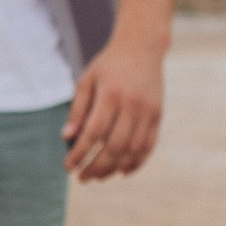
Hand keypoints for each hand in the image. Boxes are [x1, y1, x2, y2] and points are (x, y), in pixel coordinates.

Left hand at [65, 32, 165, 181]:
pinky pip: (149, 145)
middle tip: (82, 178)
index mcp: (111, 95)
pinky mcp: (158, 115)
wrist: (142, 47)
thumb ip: (78, 109)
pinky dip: (137, 162)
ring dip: (115, 168)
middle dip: (96, 167)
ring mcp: (148, 111)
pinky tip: (123, 171)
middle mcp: (132, 105)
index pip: (93, 132)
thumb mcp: (87, 80)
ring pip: (133, 150)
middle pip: (114, 146)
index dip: (80, 153)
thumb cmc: (109, 65)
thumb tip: (67, 138)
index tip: (68, 167)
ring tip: (99, 177)